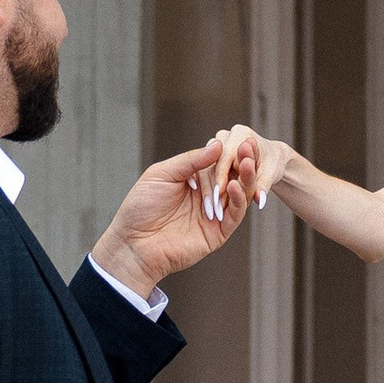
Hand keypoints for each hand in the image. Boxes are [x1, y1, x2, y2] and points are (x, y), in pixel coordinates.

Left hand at [92, 134, 257, 296]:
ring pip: (238, 195)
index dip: (230, 152)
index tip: (241, 139)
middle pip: (232, 177)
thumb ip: (190, 161)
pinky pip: (234, 215)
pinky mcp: (218, 233)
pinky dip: (238, 200)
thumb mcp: (162, 174)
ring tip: (247, 163)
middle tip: (250, 147)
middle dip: (242, 162)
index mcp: (193, 180)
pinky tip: (233, 186)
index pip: (218, 162)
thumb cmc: (141, 207)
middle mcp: (207, 196)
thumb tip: (217, 145)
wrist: (133, 243)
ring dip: (245, 178)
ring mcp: (214, 215)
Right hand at [213, 127, 292, 200]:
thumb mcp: (270, 174)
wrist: (271, 158)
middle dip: (214, 185)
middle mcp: (226, 136)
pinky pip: (206, 170)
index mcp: (241, 133)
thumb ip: (264, 186)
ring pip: (206, 167)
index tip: (219, 193)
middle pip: (213, 161)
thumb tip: (260, 200)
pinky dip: (208, 186)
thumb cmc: (272, 162)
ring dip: (208, 188)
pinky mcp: (212, 154)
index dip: (221, 176)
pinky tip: (209, 202)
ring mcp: (216, 144)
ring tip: (211, 207)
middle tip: (214, 206)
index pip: (226, 156)